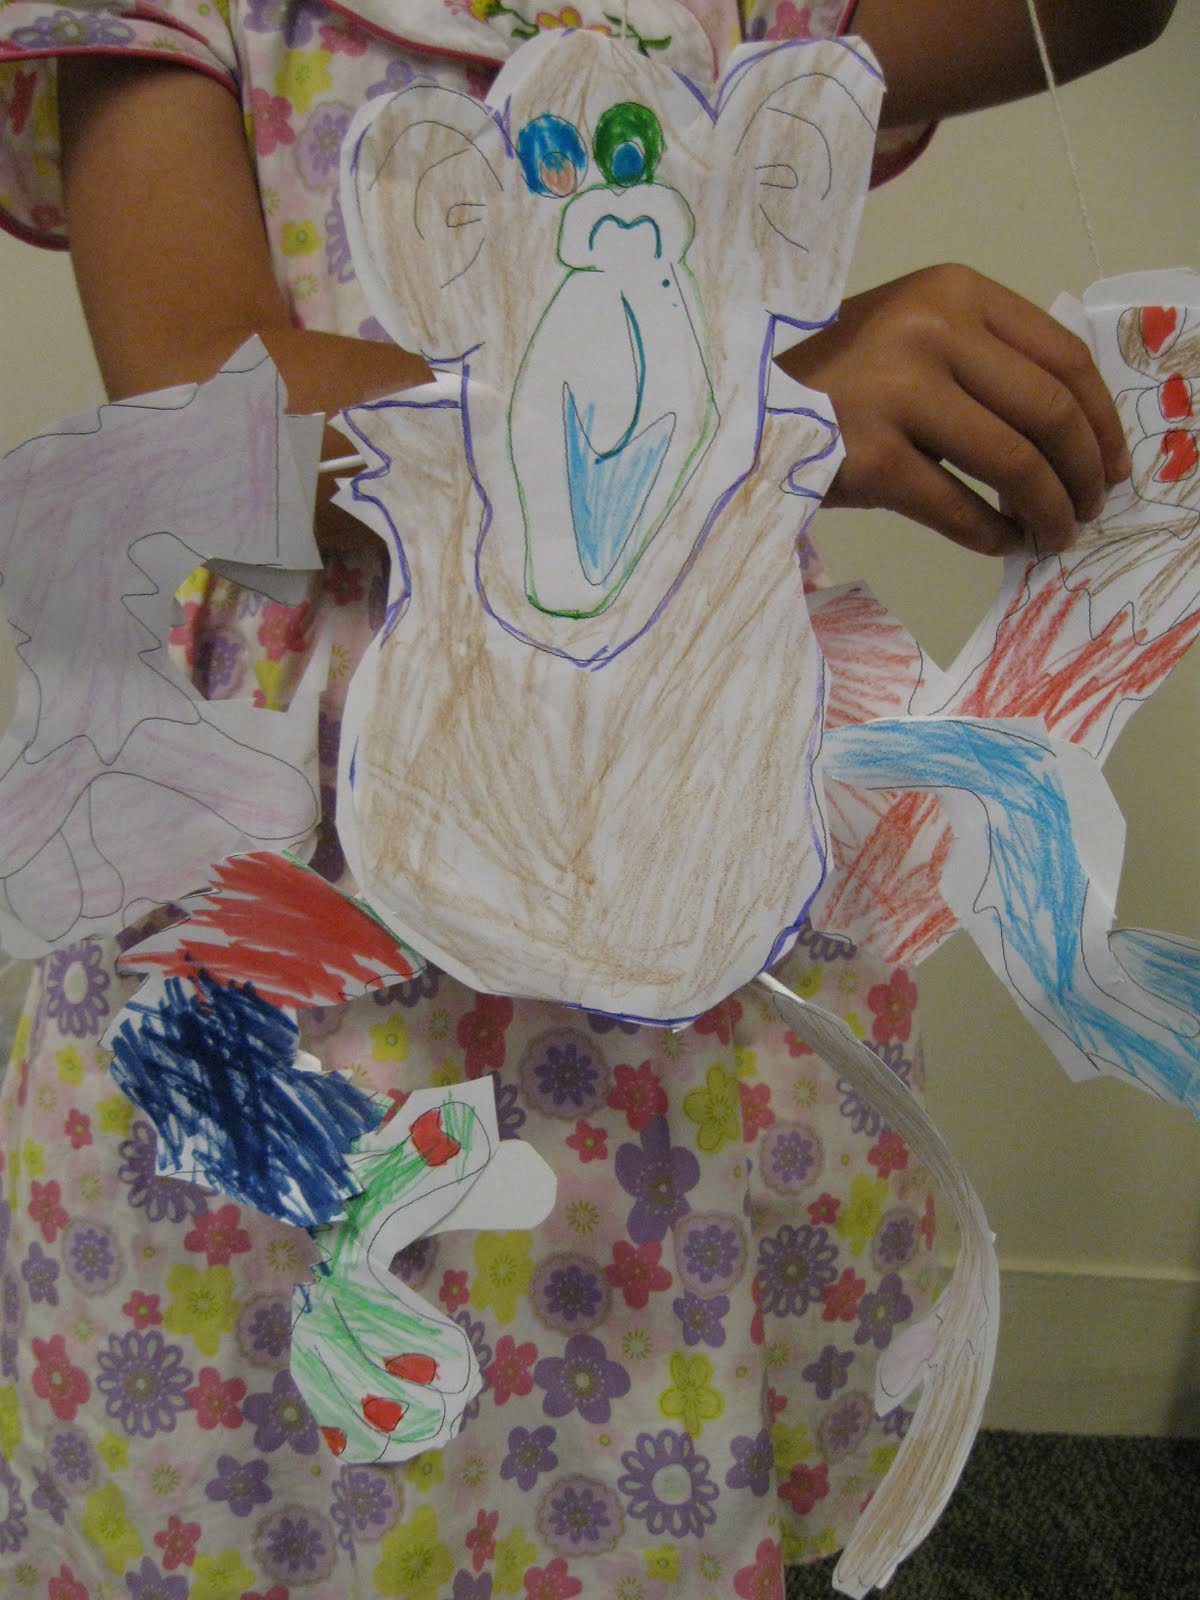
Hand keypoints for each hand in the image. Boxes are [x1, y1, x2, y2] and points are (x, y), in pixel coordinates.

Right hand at [777, 264, 1131, 555]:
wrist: (743, 401)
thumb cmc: (836, 376)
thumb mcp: (915, 334)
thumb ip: (986, 361)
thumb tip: (1073, 439)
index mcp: (954, 292)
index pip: (1063, 355)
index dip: (1102, 420)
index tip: (1111, 464)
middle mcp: (931, 330)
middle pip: (1048, 411)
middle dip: (1081, 473)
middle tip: (1085, 511)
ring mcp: (896, 393)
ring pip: (1013, 462)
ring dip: (1045, 510)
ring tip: (1051, 535)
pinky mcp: (868, 456)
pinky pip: (957, 508)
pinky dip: (992, 534)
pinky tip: (1001, 543)